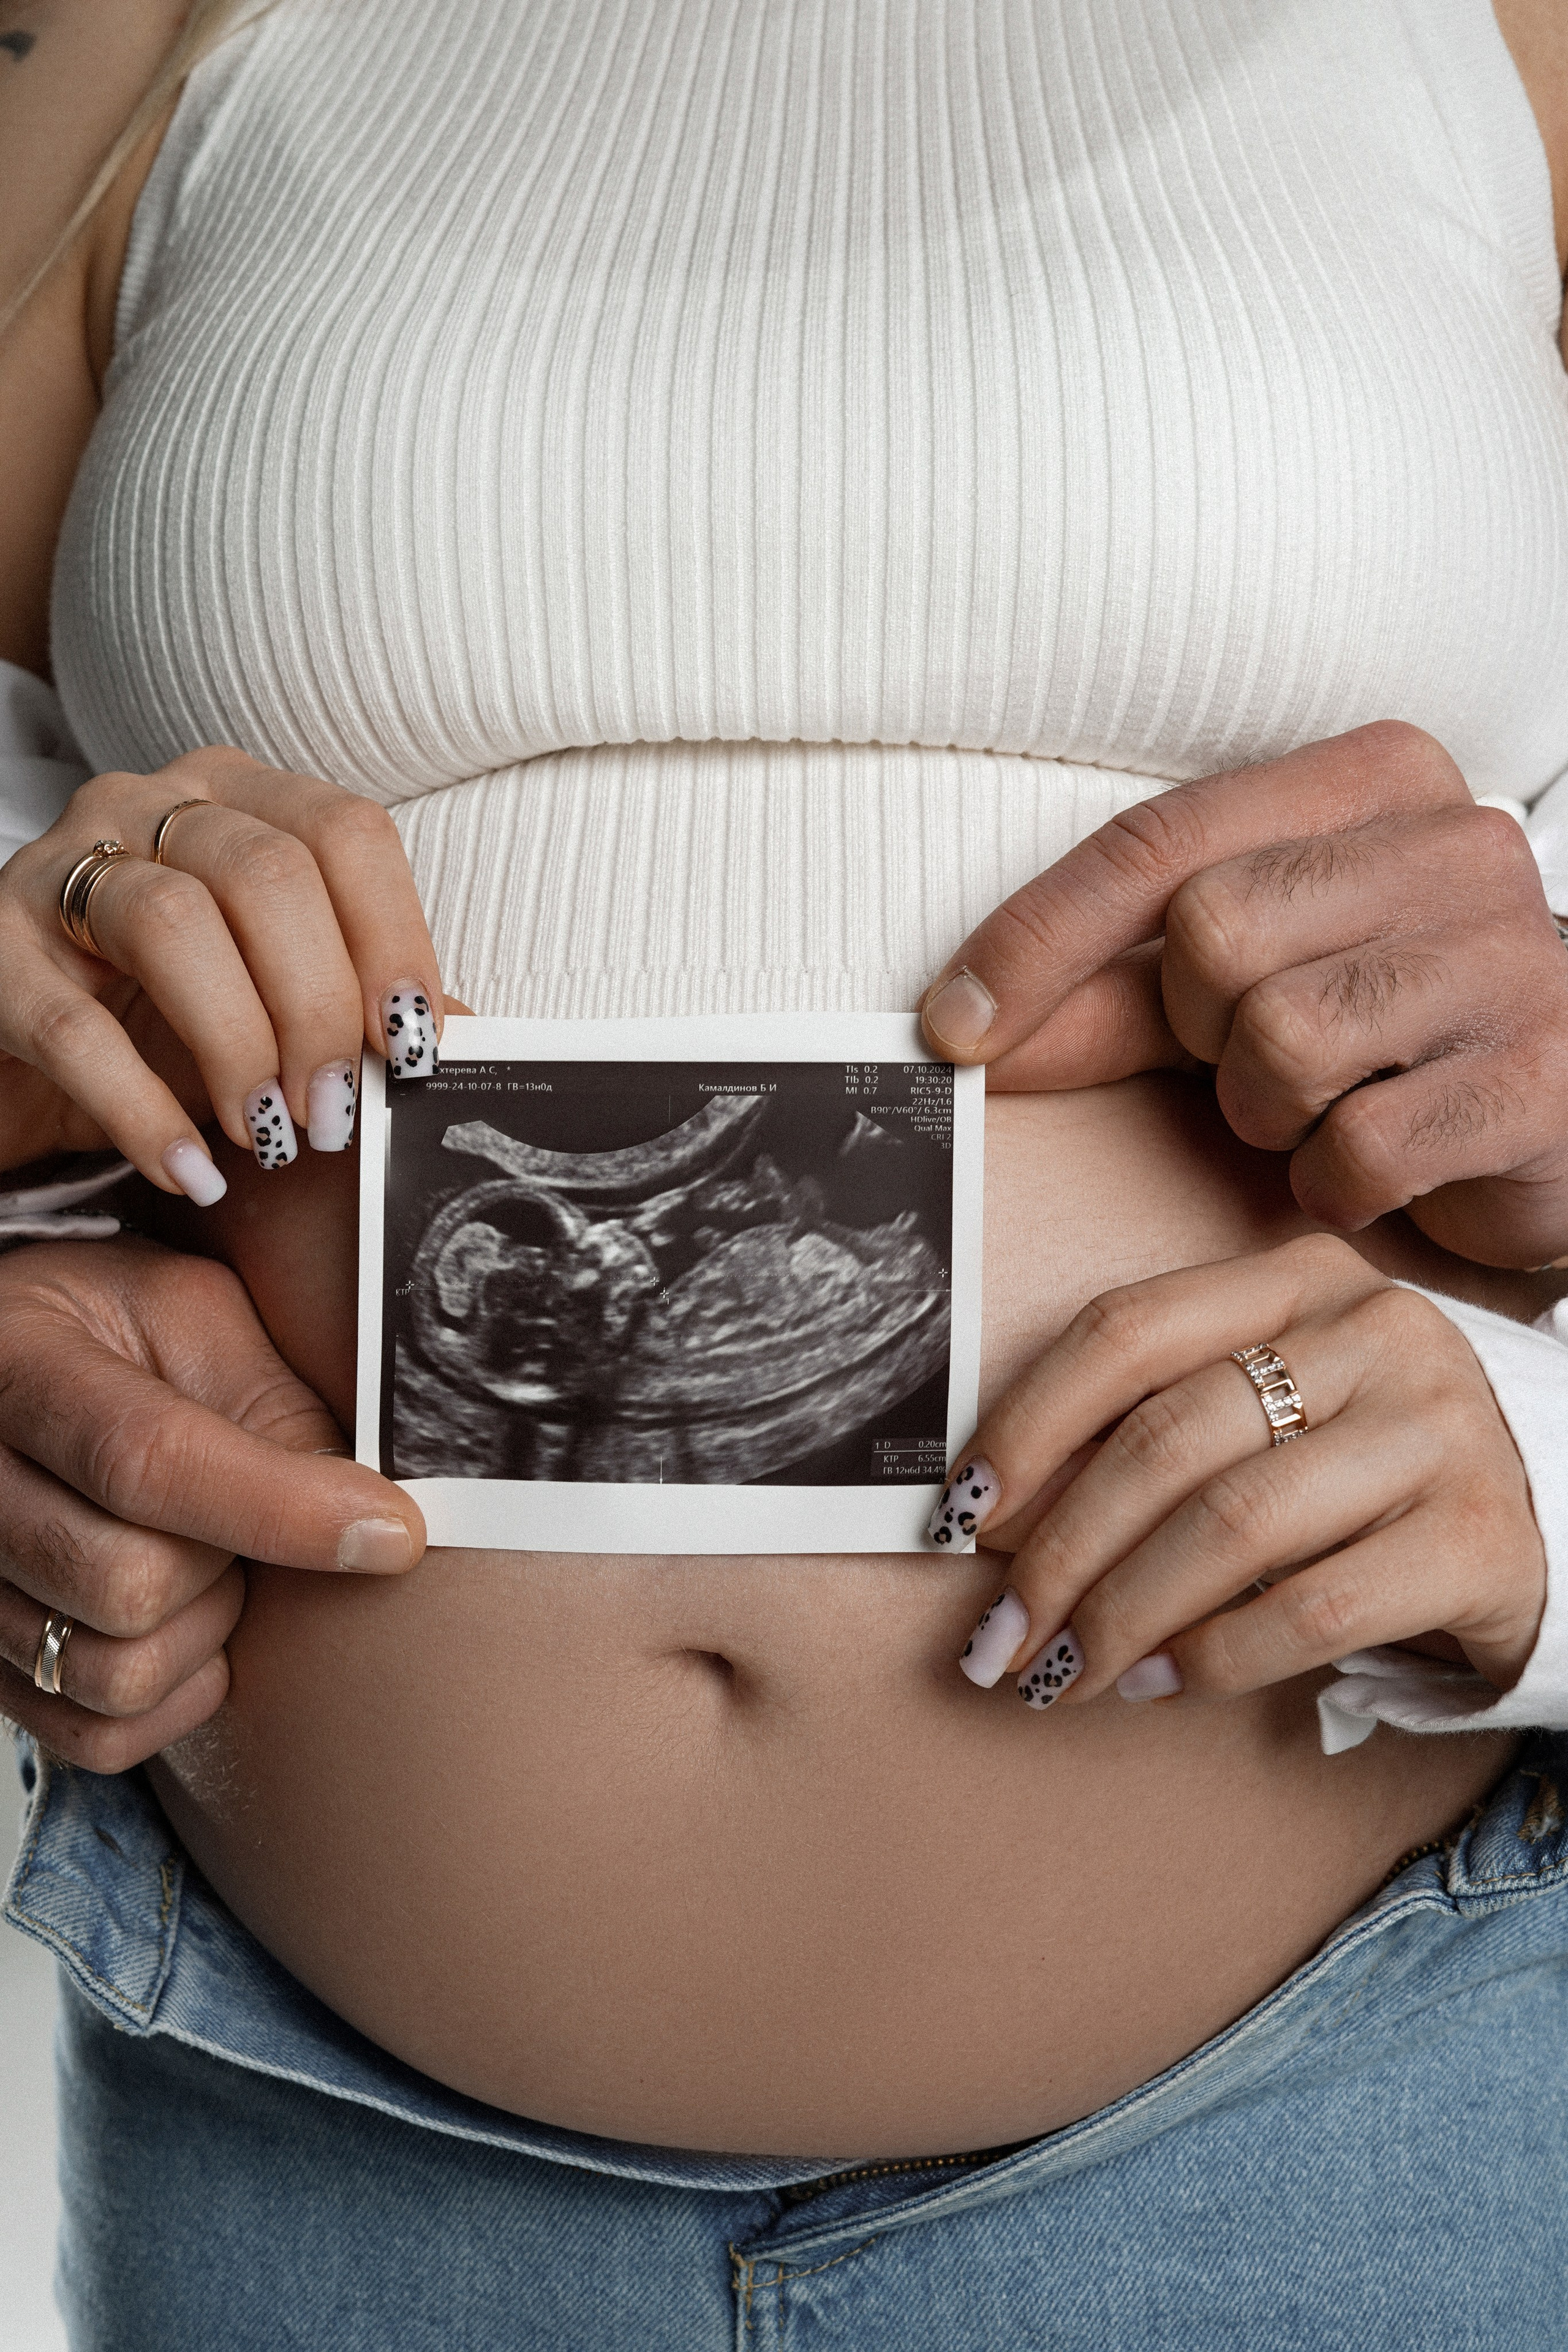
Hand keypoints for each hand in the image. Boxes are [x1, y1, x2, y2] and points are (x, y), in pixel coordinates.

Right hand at [0, 745, 443, 1197]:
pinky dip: (143, 1112)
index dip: (393, 939)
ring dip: (240, 1046)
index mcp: (239, 797)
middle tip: (334, 1112)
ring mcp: (61, 869)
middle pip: (268, 876)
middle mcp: (149, 805)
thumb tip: (472, 1039)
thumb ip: (362, 1004)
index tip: (416, 1045)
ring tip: (268, 1134)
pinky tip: (192, 1170)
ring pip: (174, 925)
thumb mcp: (273, 998)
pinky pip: (74, 1029)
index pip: (345, 833)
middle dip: (318, 1009)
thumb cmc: (162, 1014)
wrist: (23, 1053)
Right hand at [0, 1236, 424, 1772]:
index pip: (146, 1460)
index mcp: (20, 1366)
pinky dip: (172, 1698)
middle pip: (126, 1584)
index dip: (283, 1508)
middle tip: (254, 1519)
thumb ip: (268, 1401)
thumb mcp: (191, 1313)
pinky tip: (187, 1624)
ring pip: (110, 1673)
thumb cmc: (108, 1327)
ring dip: (201, 1634)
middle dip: (229, 1564)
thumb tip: (364, 1507)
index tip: (392, 1531)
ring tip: (208, 1560)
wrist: (19, 1363)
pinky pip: (95, 1734)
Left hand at [919, 723, 1567, 1266]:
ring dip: (1266, 1114)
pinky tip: (1375, 1169)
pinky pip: (1355, 1150)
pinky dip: (1333, 1185)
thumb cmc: (1389, 1035)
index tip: (954, 1028)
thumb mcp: (1250, 984)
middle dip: (1197, 1035)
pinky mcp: (1537, 1079)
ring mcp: (1510, 958)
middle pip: (1212, 940)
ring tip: (1326, 1109)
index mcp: (1377, 780)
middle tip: (1255, 1062)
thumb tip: (964, 1029)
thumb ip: (1117, 992)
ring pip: (1280, 1045)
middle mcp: (1457, 844)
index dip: (1037, 943)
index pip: (1159, 844)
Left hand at [943, 1234, 1544, 1714]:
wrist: (1551, 1508)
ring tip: (1057, 1672)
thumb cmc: (1364, 1462)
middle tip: (994, 1636)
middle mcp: (1372, 1333)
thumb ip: (1159, 1425)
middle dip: (1058, 1552)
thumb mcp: (1274, 1401)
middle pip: (1166, 1439)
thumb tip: (996, 1522)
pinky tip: (1154, 1683)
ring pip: (1229, 1526)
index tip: (960, 1513)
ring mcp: (1432, 1430)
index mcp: (1297, 1278)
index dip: (1025, 1424)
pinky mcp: (1473, 1538)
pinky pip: (1308, 1609)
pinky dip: (1210, 1657)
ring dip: (1118, 1615)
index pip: (1125, 1331)